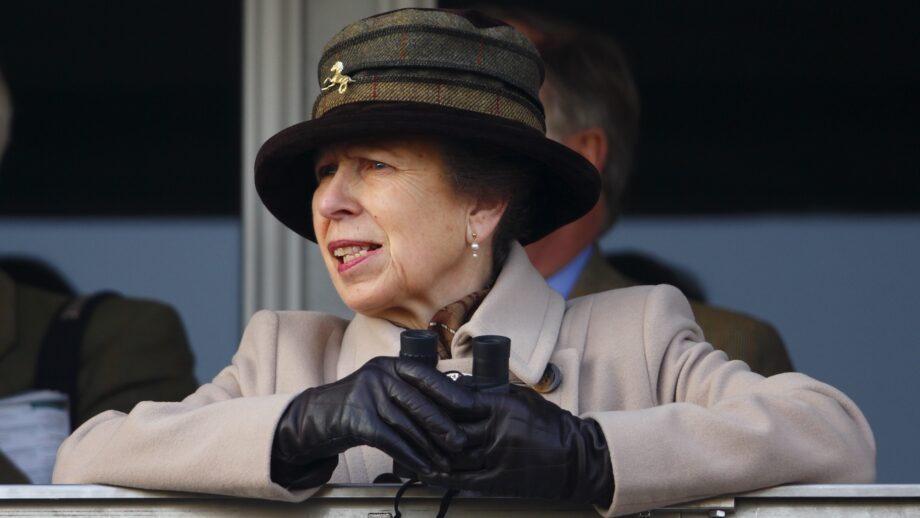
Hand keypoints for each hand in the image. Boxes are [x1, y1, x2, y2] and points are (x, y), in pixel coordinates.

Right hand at [271, 356, 478, 488]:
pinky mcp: (356, 420)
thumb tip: (454, 409)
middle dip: (443, 424)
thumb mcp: (384, 388)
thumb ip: (411, 392)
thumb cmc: (360, 404)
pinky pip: (390, 441)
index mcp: (391, 364)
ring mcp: (366, 395)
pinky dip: (410, 456)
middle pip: (418, 401)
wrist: (317, 417)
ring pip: (406, 423)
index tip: (472, 406)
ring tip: (445, 462)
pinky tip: (423, 467)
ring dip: (429, 447)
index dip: (451, 392)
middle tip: (462, 441)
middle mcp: (378, 374)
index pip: (426, 375)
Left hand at [421, 385, 613, 505]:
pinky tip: (425, 472)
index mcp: (501, 408)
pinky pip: (463, 479)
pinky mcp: (498, 481)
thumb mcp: (522, 398)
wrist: (575, 457)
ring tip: (406, 448)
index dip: (434, 400)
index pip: (459, 401)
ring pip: (452, 455)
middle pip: (451, 428)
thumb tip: (460, 385)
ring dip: (428, 452)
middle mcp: (496, 432)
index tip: (416, 395)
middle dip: (425, 425)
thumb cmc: (549, 425)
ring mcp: (496, 458)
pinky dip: (442, 476)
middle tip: (403, 419)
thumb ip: (491, 393)